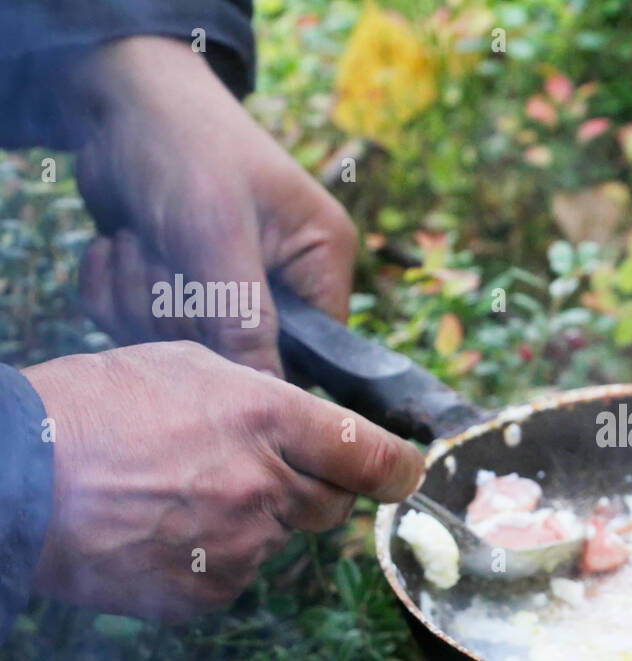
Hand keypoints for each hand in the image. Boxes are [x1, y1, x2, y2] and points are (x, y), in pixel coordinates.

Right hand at [20, 341, 424, 620]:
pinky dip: (214, 562)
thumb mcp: (188, 369)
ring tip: (180, 496)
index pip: (370, 456)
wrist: (14, 477)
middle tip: (254, 473)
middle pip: (331, 505)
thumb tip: (306, 428)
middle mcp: (264, 485)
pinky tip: (163, 534)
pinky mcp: (206, 594)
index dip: (398, 469)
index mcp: (267, 418)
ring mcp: (237, 546)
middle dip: (310, 490)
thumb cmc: (92, 409)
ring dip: (253, 523)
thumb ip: (262, 399)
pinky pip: (235, 579)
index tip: (407, 474)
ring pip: (279, 541)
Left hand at [72, 36, 356, 375]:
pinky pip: (136, 327)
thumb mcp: (218, 234)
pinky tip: (118, 243)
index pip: (312, 354)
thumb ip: (244, 319)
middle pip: (236, 357)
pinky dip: (113, 289)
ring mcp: (225, 288)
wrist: (118, 98)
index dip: (257, 357)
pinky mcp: (175, 290)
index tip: (210, 322)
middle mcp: (283, 282)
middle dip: (179, 310)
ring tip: (137, 238)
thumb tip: (268, 393)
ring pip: (179, 345)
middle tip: (163, 253)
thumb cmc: (185, 146)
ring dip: (139, 295)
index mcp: (320, 263)